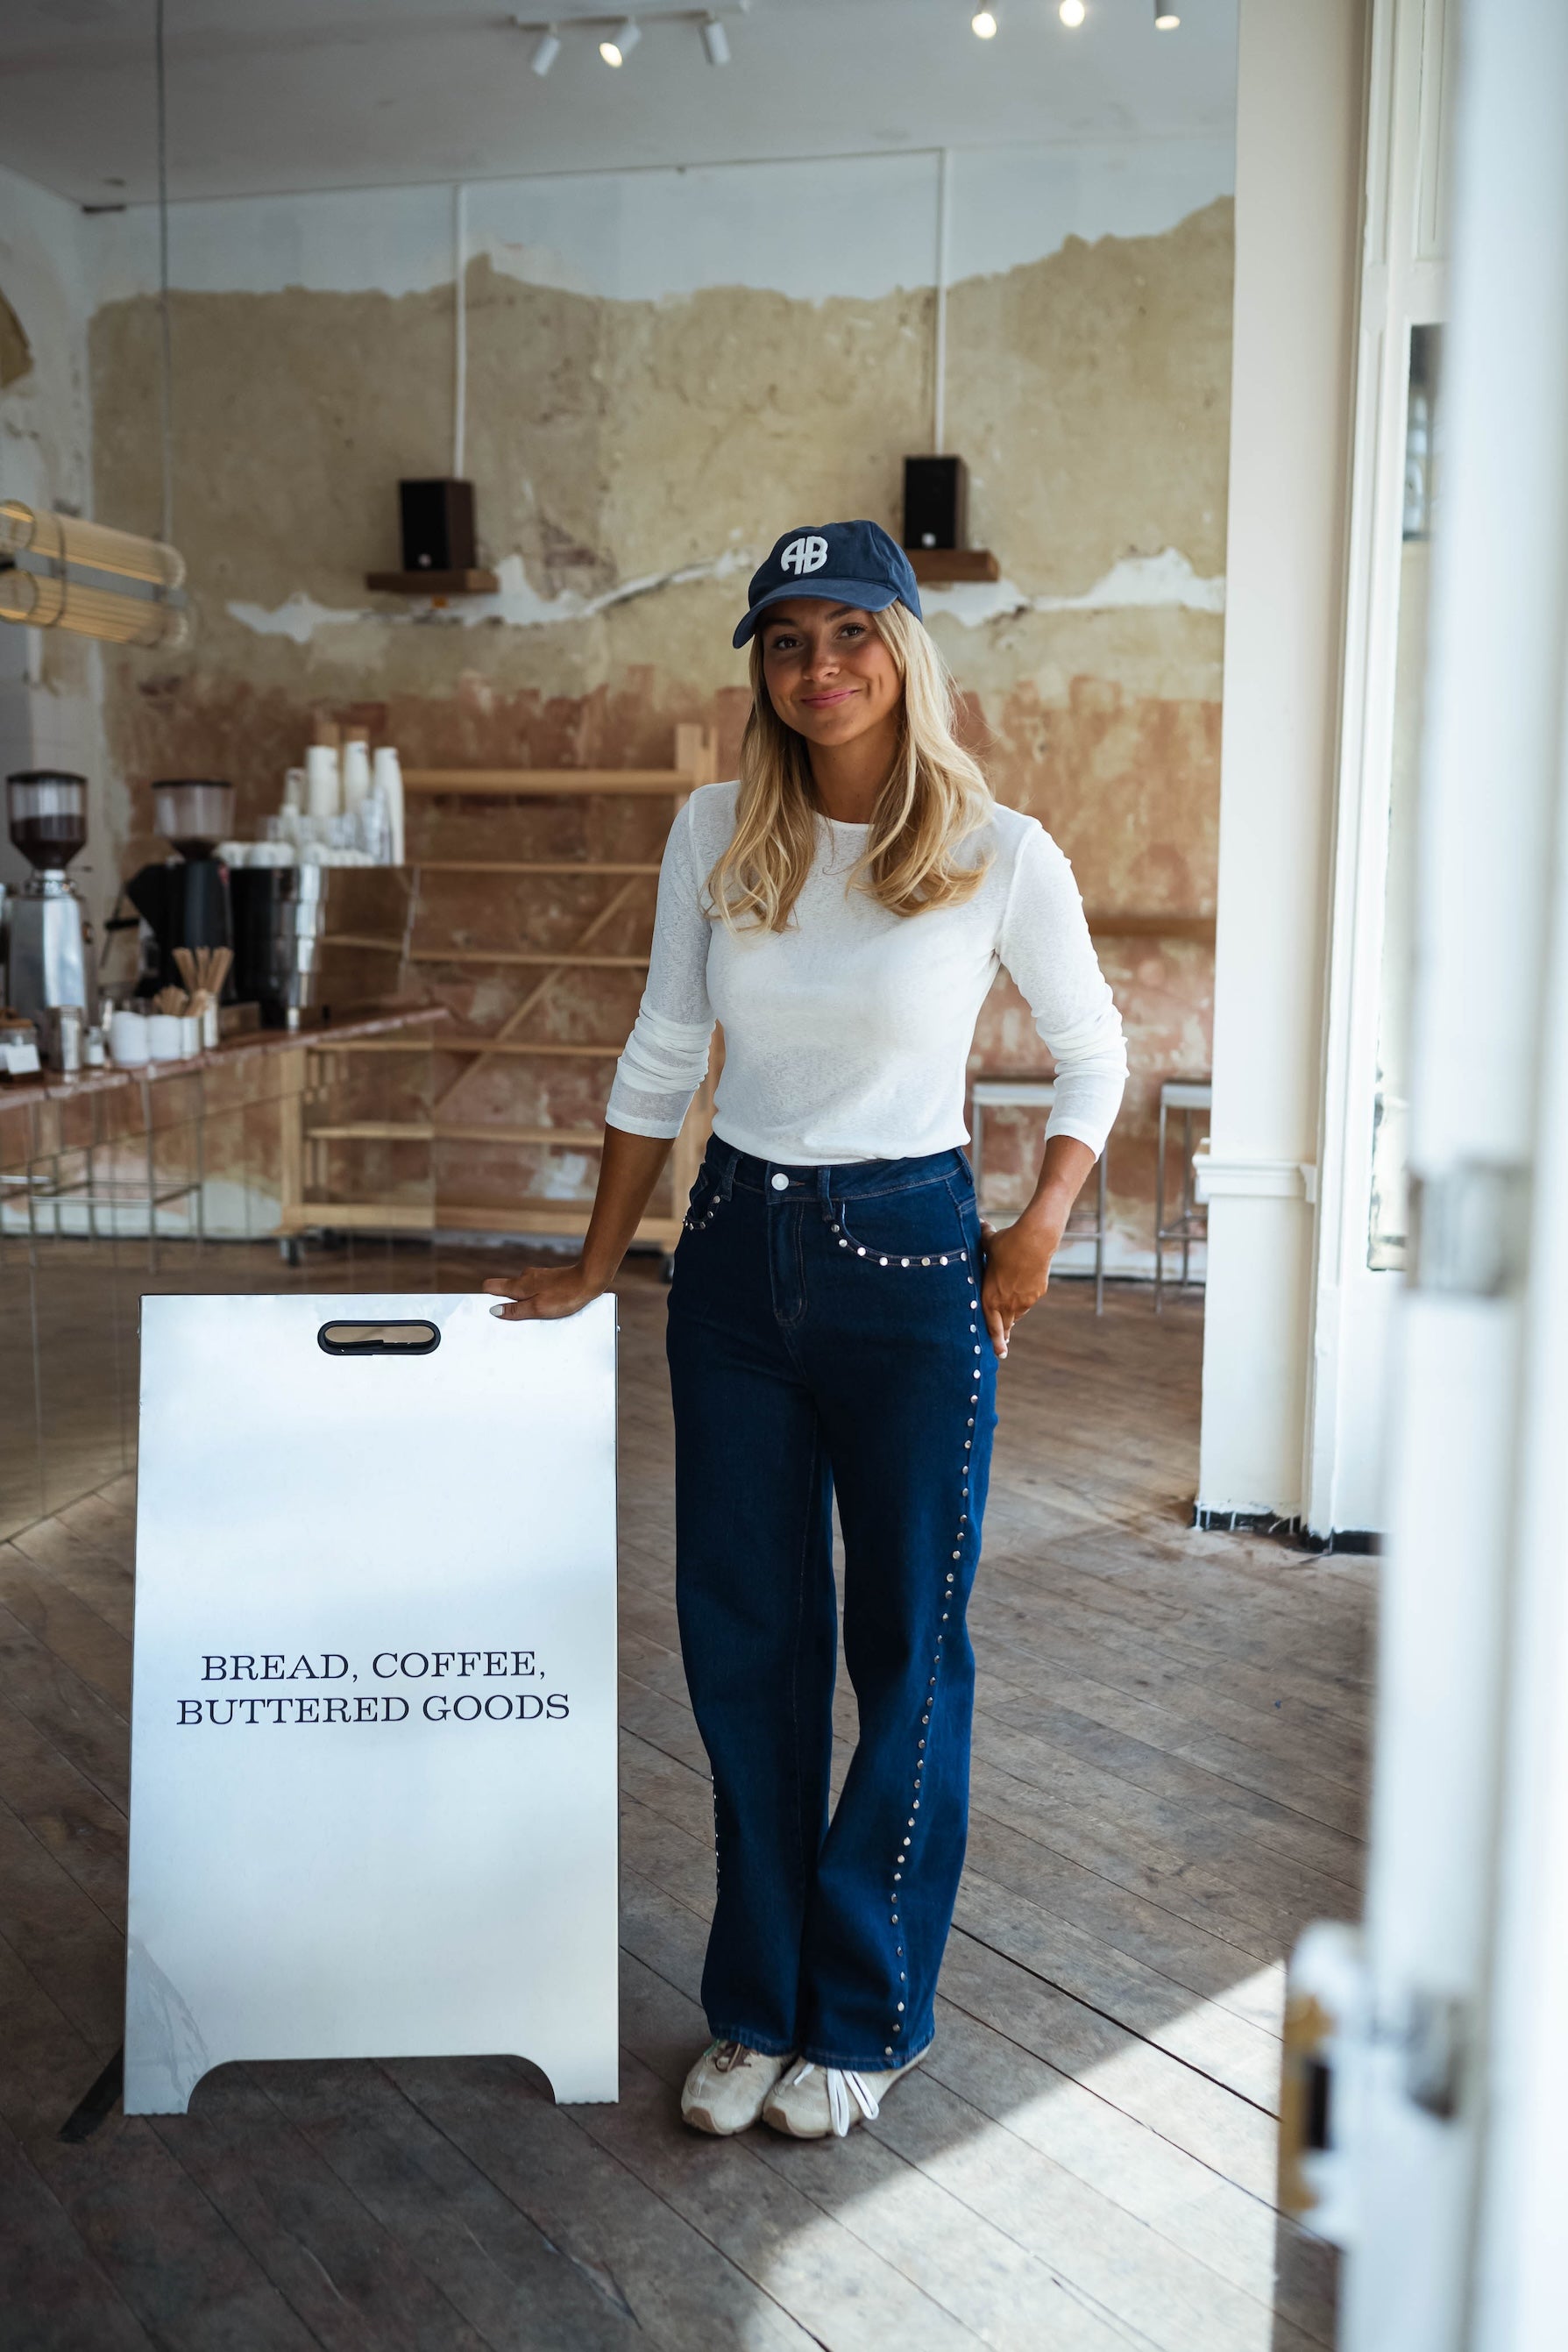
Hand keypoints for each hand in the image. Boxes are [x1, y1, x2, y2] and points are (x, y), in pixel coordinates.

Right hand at [483, 1261, 603, 1322]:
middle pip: (506, 1291)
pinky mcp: (548, 1279)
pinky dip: (538, 1299)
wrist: (588, 1280)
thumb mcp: (537, 1308)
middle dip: (509, 1305)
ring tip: (541, 1314)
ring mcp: (537, 1277)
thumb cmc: (565, 1296)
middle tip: (521, 1319)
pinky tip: (551, 1307)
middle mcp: (524, 1277)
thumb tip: (494, 1311)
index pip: (490, 1286)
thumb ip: (515, 1310)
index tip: (492, 1312)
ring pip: (522, 1292)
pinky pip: (535, 1291)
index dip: (487, 1299)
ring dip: (526, 1303)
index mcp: (518, 1285)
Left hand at [980, 1209, 1064, 1360]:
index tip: (997, 1353)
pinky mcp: (1036, 1294)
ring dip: (1011, 1319)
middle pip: (1004, 1326)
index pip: (990, 1325)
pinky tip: (1019, 1303)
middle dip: (1003, 1337)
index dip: (993, 1340)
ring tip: (1009, 1327)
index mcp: (990, 1296)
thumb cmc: (1007, 1242)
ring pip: (1016, 1315)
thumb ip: (982, 1238)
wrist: (1034, 1241)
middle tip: (1002, 1349)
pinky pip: (1027, 1304)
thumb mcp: (989, 1242)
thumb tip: (979, 1223)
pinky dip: (1022, 1305)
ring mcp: (1024, 1300)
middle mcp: (1006, 1302)